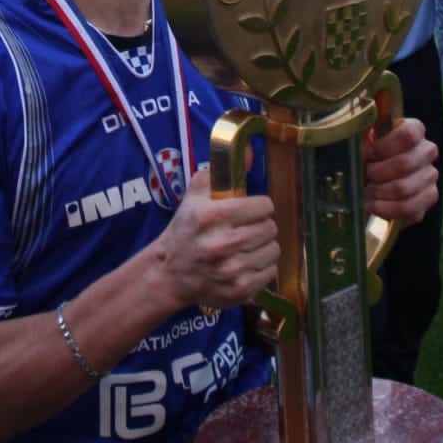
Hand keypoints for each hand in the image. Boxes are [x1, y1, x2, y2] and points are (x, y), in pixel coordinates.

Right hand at [153, 170, 277, 309]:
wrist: (169, 274)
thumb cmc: (186, 230)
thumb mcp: (194, 196)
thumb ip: (220, 171)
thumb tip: (251, 152)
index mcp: (209, 217)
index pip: (263, 206)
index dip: (258, 206)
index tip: (250, 210)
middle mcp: (219, 244)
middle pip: (270, 228)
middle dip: (262, 225)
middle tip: (248, 229)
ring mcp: (230, 270)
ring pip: (273, 250)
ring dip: (264, 246)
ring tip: (248, 246)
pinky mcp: (238, 290)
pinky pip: (271, 271)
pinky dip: (263, 266)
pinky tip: (247, 262)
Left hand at [363, 116, 436, 225]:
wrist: (373, 179)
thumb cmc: (367, 156)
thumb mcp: (362, 143)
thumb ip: (361, 140)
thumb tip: (358, 146)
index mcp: (413, 129)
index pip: (409, 133)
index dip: (385, 146)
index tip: (368, 154)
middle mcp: (427, 150)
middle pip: (405, 163)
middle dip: (376, 173)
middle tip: (362, 177)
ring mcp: (430, 175)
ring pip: (405, 188)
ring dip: (378, 193)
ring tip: (364, 193)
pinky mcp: (429, 198)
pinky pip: (409, 207)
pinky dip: (385, 209)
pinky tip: (372, 206)